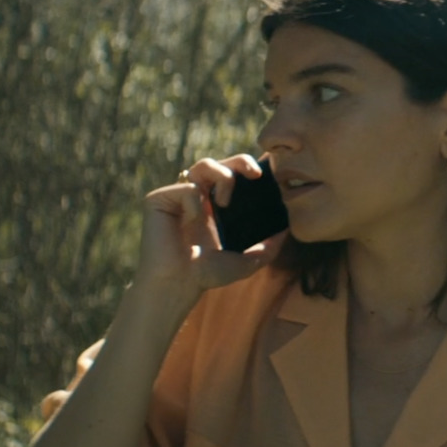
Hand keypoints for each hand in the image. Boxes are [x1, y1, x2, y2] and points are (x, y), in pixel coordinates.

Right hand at [135, 154, 286, 298]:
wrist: (177, 285)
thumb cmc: (206, 275)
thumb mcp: (247, 262)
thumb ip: (268, 248)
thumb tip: (288, 232)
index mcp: (212, 205)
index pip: (231, 174)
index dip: (245, 167)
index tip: (263, 175)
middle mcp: (195, 196)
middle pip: (219, 162)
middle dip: (240, 161)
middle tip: (255, 173)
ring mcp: (176, 196)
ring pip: (202, 165)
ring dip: (221, 176)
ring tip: (225, 203)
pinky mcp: (158, 199)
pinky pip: (186, 188)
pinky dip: (195, 203)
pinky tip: (191, 223)